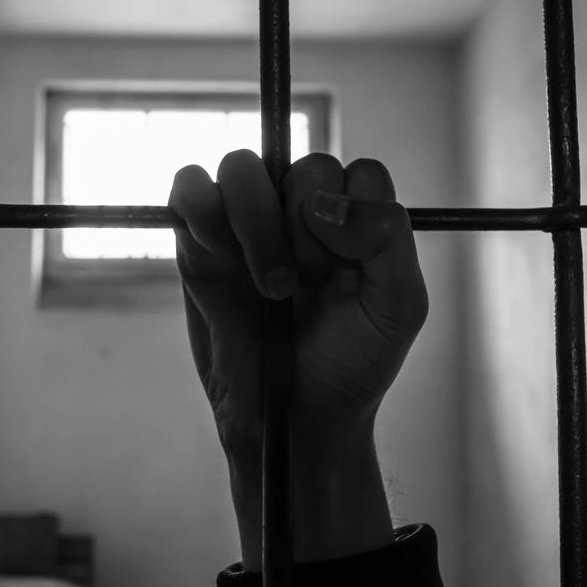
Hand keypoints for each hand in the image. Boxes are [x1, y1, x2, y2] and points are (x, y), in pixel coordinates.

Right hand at [169, 150, 428, 566]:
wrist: (296, 419)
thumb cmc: (351, 363)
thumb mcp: (398, 307)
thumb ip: (389, 242)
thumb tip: (332, 200)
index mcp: (356, 221)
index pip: (359, 174)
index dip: (355, 216)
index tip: (349, 271)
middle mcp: (304, 212)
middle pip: (304, 167)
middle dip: (308, 228)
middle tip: (307, 285)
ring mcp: (249, 222)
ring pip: (242, 166)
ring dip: (256, 221)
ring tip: (270, 286)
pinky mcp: (200, 242)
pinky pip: (188, 187)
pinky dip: (202, 210)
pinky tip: (221, 258)